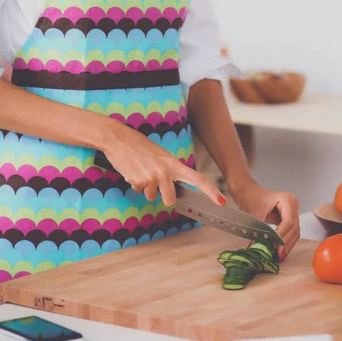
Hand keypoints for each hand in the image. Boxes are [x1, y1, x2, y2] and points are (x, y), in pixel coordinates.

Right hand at [101, 121, 226, 208]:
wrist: (119, 138)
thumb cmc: (140, 146)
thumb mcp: (161, 156)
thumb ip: (170, 171)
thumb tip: (173, 190)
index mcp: (174, 163)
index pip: (197, 179)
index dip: (211, 191)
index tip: (222, 202)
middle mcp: (165, 171)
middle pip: (169, 200)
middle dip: (162, 197)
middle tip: (154, 182)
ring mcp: (151, 177)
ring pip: (151, 196)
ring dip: (145, 187)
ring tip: (141, 169)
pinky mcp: (137, 181)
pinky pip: (138, 190)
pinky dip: (135, 183)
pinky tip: (132, 170)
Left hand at [233, 180, 300, 260]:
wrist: (248, 193)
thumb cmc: (251, 198)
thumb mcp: (254, 214)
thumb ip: (259, 230)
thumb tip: (259, 247)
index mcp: (286, 199)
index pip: (288, 221)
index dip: (283, 235)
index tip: (276, 246)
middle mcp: (293, 204)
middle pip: (294, 227)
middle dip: (286, 242)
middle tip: (279, 255)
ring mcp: (293, 211)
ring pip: (294, 232)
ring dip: (287, 244)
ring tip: (280, 256)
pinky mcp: (289, 218)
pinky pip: (291, 232)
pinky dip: (286, 241)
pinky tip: (280, 250)